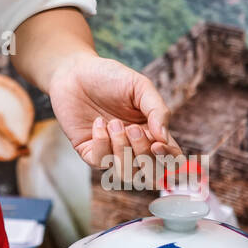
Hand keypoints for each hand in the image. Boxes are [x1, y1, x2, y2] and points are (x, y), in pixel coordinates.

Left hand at [47, 51, 183, 186]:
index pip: (171, 160)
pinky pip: (100, 162)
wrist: (76, 72)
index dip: (169, 160)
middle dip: (143, 155)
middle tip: (132, 129)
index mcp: (152, 133)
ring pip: (126, 174)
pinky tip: (98, 123)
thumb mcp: (140, 87)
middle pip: (151, 174)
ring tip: (113, 123)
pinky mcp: (89, 151)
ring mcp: (111, 152)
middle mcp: (134, 147)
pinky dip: (101, 143)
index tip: (158, 145)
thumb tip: (164, 139)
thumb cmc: (110, 77)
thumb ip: (157, 110)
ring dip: (122, 150)